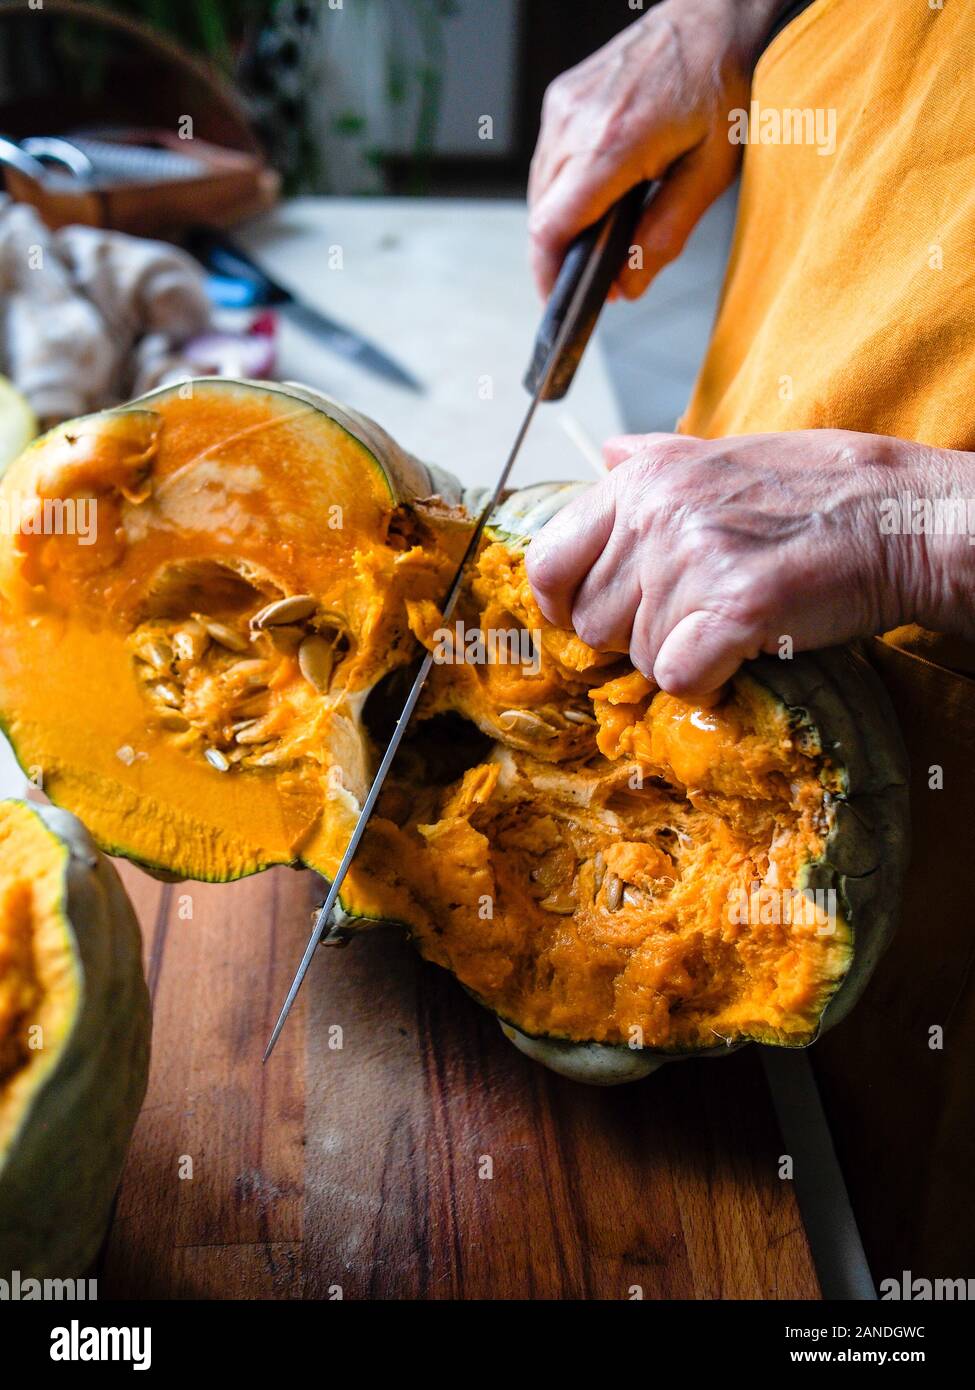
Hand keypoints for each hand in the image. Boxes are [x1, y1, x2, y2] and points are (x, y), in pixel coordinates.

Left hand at [525, 429, 974, 697]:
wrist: (901, 517)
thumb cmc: (819, 488)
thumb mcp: (726, 452)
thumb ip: (655, 458)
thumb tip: (604, 452)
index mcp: (641, 481)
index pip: (548, 561)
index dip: (559, 604)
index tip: (580, 618)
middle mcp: (656, 517)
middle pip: (594, 623)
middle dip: (637, 634)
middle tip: (693, 618)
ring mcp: (693, 562)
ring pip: (640, 656)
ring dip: (681, 656)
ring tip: (732, 623)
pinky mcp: (735, 609)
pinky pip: (679, 678)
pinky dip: (709, 681)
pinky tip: (743, 652)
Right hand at [527, 0, 780, 298]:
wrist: (716, 16)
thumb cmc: (724, 88)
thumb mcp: (711, 173)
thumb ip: (666, 234)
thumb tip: (627, 287)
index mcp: (612, 143)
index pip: (551, 227)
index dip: (547, 275)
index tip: (557, 301)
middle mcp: (576, 121)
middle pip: (542, 213)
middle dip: (561, 253)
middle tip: (596, 273)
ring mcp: (563, 105)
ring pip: (540, 189)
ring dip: (562, 220)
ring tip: (601, 232)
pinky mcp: (562, 96)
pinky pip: (548, 159)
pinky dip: (564, 187)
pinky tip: (597, 191)